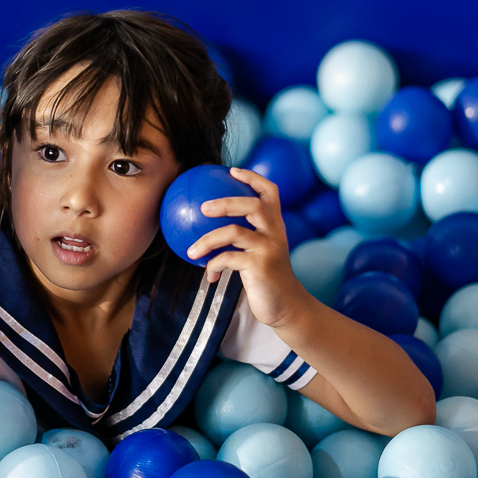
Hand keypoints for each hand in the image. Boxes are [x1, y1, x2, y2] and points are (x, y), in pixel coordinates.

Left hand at [185, 167, 309, 328]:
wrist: (286, 306)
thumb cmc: (266, 277)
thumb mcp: (260, 251)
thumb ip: (245, 236)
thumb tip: (209, 225)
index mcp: (275, 225)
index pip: (270, 192)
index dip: (252, 178)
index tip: (232, 171)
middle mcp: (275, 232)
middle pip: (252, 205)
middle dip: (225, 203)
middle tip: (202, 207)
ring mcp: (269, 248)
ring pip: (233, 232)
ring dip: (207, 241)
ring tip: (191, 251)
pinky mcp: (261, 267)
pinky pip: (228, 259)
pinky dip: (213, 266)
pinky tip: (208, 276)